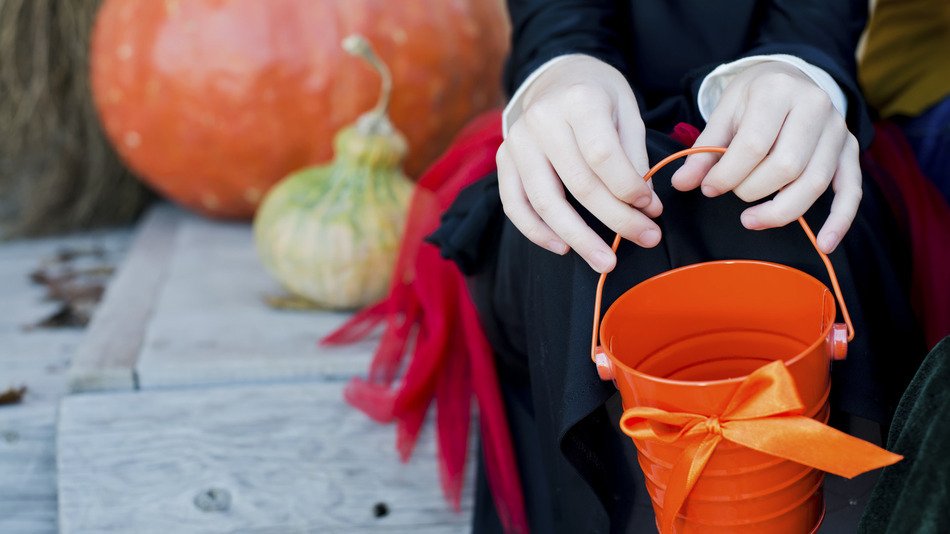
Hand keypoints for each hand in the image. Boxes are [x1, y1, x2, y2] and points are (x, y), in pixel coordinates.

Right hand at [496, 55, 661, 272]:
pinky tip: (563, 248)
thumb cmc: (597, 95)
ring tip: (606, 261)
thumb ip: (633, 155)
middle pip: (578, 185)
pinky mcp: (503, 160)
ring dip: (578, 238)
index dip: (629, 189)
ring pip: (544, 202)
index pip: (603, 156)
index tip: (652, 209)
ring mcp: (517, 142)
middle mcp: (541, 120)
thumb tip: (643, 206)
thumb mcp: (626, 110)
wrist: (554, 76)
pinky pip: (514, 205)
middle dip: (616, 220)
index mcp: (578, 101)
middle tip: (646, 239)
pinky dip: (537, 232)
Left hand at [671, 61, 860, 252]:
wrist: (788, 78)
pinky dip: (840, 220)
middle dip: (751, 191)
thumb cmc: (752, 99)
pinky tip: (824, 243)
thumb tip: (681, 183)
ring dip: (780, 211)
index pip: (754, 145)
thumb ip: (704, 151)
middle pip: (786, 167)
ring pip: (814, 182)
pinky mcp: (849, 150)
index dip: (728, 174)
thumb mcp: (723, 115)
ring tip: (751, 220)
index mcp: (778, 90)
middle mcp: (815, 106)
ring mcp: (838, 129)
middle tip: (733, 193)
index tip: (708, 187)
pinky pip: (851, 190)